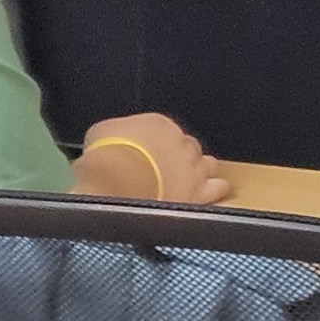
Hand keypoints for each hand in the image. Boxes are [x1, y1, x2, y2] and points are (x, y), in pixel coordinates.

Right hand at [75, 112, 232, 205]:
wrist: (118, 184)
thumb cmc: (104, 158)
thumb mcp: (100, 133)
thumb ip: (116, 133)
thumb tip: (113, 138)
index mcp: (160, 124)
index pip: (166, 131)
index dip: (158, 145)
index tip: (149, 155)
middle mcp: (184, 142)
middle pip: (189, 148)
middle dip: (180, 158)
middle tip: (165, 172)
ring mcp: (196, 167)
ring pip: (208, 165)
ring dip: (200, 173)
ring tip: (186, 184)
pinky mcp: (202, 192)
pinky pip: (219, 188)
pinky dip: (212, 191)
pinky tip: (202, 197)